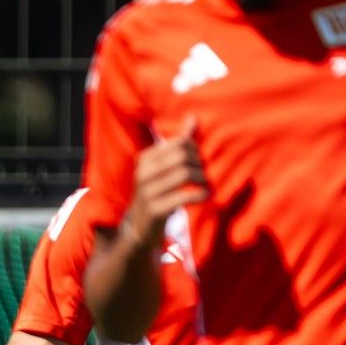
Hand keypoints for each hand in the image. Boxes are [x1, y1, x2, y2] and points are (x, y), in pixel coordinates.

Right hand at [121, 115, 206, 252]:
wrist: (140, 226)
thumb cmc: (158, 192)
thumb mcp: (163, 167)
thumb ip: (178, 143)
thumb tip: (192, 118)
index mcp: (145, 159)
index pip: (178, 143)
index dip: (194, 149)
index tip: (199, 160)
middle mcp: (142, 173)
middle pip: (181, 156)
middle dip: (198, 164)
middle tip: (204, 174)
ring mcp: (147, 192)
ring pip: (184, 174)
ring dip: (202, 179)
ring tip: (206, 184)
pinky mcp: (155, 210)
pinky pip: (184, 196)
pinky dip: (200, 194)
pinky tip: (205, 196)